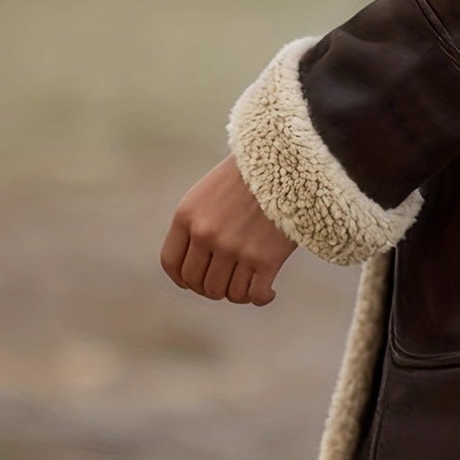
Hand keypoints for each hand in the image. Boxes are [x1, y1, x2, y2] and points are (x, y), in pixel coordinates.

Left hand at [161, 156, 295, 305]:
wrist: (287, 160)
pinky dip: (261, 298)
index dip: (182, 279)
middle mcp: (207, 235)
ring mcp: (236, 249)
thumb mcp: (208, 192)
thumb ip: (195, 223)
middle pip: (199, 283)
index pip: (172, 264)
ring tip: (248, 283)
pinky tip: (268, 292)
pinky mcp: (266, 258)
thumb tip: (195, 263)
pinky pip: (255, 295)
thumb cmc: (250, 175)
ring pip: (228, 293)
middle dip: (211, 288)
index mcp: (187, 216)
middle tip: (227, 282)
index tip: (193, 283)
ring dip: (236, 294)